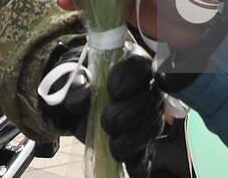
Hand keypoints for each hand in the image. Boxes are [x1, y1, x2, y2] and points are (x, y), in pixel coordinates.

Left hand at [42, 45, 164, 176]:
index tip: (112, 90)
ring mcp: (150, 118)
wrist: (84, 113)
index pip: (139, 65)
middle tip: (106, 121)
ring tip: (112, 144)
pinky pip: (148, 155)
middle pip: (149, 100)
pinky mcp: (146, 145)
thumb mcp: (76, 85)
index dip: (129, 77)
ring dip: (130, 140)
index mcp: (132, 66)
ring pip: (150, 128)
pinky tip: (127, 161)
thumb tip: (82, 95)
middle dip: (127, 114)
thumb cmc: (86, 91)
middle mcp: (148, 90)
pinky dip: (138, 162)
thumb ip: (77, 86)